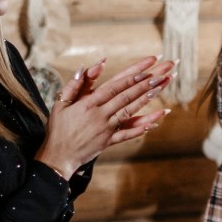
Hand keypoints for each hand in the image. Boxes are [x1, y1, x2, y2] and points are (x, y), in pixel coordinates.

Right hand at [36, 57, 176, 178]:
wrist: (57, 156)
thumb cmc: (58, 128)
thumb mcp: (61, 103)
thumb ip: (75, 84)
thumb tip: (88, 67)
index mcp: (88, 103)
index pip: (115, 86)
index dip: (133, 75)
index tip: (148, 65)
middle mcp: (100, 115)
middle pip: (126, 96)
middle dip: (146, 83)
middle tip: (163, 72)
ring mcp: (106, 129)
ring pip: (130, 111)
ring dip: (147, 98)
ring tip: (162, 86)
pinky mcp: (109, 141)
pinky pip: (128, 133)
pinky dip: (143, 126)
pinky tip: (157, 119)